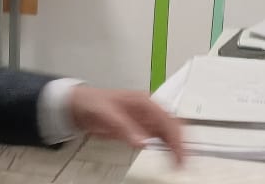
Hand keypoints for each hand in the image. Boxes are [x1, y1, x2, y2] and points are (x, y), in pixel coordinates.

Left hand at [69, 85, 184, 164]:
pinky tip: (168, 157)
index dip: (177, 138)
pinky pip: (158, 138)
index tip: (179, 154)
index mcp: (144, 102)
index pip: (168, 120)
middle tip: (183, 162)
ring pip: (168, 133)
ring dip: (176, 146)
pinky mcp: (140, 129)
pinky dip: (166, 148)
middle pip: (172, 126)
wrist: (81, 105)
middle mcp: (148, 110)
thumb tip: (141, 142)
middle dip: (181, 143)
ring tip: (179, 162)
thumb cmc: (93, 102)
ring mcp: (145, 120)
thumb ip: (124, 127)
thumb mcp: (106, 113)